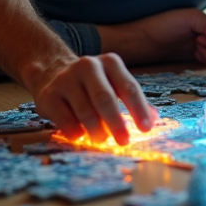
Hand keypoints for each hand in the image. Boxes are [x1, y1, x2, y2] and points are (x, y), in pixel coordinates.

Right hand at [27, 53, 157, 145]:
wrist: (51, 72)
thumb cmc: (92, 83)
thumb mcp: (114, 83)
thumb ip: (134, 99)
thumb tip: (155, 119)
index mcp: (110, 63)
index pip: (128, 87)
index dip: (138, 109)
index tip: (146, 128)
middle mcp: (88, 66)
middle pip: (105, 98)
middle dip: (116, 123)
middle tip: (124, 141)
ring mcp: (66, 79)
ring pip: (85, 111)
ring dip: (96, 130)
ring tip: (102, 140)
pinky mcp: (49, 94)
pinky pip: (65, 119)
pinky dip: (76, 132)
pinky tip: (81, 136)